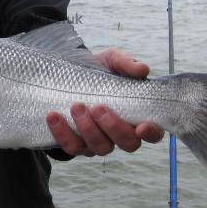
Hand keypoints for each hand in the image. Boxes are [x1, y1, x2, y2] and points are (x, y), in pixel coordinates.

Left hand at [46, 47, 164, 156]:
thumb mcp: (111, 60)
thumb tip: (143, 70)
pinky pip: (72, 147)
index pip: (153, 132)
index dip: (151, 133)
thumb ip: (127, 63)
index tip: (142, 126)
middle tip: (97, 107)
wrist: (65, 73)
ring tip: (75, 106)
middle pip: (127, 144)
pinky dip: (62, 133)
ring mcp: (98, 141)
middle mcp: (120, 133)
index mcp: (136, 115)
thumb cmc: (97, 69)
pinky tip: (54, 116)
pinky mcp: (76, 144)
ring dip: (88, 129)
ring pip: (99, 148)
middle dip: (113, 127)